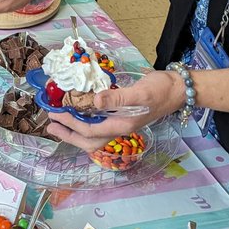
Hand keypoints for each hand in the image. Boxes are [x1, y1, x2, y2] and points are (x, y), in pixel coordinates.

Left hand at [45, 70, 182, 150]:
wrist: (179, 89)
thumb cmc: (161, 90)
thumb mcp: (139, 92)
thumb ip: (117, 97)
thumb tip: (95, 100)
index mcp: (122, 125)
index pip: (90, 130)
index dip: (70, 123)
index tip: (54, 113)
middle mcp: (120, 128)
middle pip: (89, 140)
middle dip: (68, 134)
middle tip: (50, 126)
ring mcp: (121, 123)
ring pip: (94, 135)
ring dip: (75, 131)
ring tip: (58, 124)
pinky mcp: (122, 116)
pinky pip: (99, 124)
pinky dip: (85, 122)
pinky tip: (78, 115)